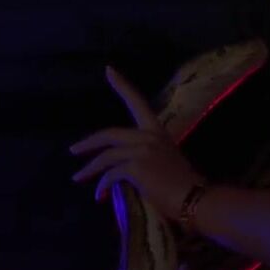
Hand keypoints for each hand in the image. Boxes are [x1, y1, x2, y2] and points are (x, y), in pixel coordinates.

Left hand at [69, 66, 203, 220]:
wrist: (195, 199)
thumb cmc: (185, 186)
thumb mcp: (167, 162)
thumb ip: (148, 158)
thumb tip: (126, 169)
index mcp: (158, 132)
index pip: (138, 103)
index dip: (122, 86)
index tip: (108, 70)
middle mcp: (149, 136)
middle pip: (109, 134)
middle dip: (88, 143)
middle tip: (74, 150)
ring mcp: (141, 150)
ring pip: (106, 156)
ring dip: (90, 169)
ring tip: (79, 178)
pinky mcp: (135, 166)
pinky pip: (110, 175)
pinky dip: (102, 186)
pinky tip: (100, 196)